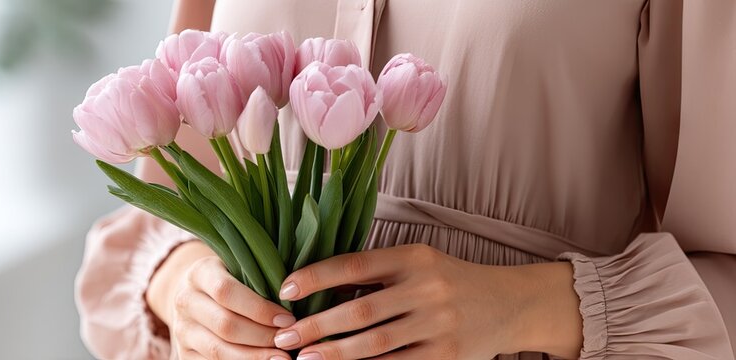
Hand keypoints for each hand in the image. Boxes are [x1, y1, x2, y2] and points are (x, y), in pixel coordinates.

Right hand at [153, 249, 294, 359]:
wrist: (193, 295)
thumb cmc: (229, 279)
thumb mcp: (238, 268)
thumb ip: (259, 277)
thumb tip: (294, 300)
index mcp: (199, 273)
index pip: (226, 292)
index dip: (259, 308)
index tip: (288, 319)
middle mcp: (185, 301)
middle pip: (225, 325)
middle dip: (262, 336)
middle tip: (289, 342)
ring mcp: (181, 330)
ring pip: (218, 350)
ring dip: (254, 357)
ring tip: (282, 359)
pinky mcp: (183, 354)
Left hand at [272, 244, 582, 358]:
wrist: (509, 304)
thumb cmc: (449, 280)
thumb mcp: (416, 263)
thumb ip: (375, 273)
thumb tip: (318, 287)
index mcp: (413, 257)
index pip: (355, 263)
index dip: (316, 276)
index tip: (285, 289)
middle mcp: (426, 287)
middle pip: (360, 309)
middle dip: (317, 325)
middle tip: (284, 337)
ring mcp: (438, 324)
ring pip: (375, 343)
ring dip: (335, 354)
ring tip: (304, 359)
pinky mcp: (445, 356)